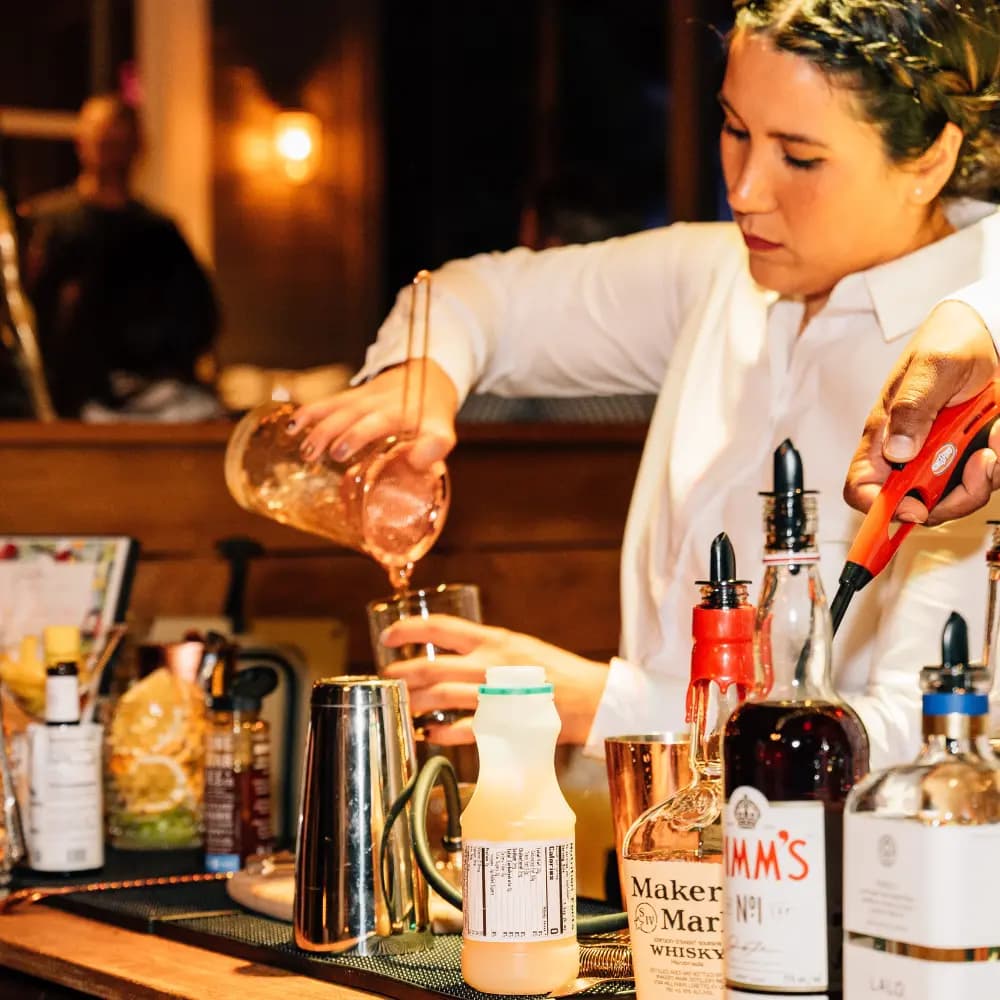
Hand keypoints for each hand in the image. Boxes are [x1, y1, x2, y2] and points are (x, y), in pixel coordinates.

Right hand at [288, 359, 458, 469]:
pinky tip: (292, 425)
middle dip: (328, 432)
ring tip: (300, 446)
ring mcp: (360, 398)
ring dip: (314, 425)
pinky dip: (309, 412)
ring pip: (334, 408)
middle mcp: (376, 403)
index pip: (373, 422)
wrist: (427, 376)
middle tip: (312, 454)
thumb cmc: (431, 411)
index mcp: (397, 413)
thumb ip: (434, 446)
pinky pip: (327, 403)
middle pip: (347, 415)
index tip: (339, 452)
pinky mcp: (350, 398)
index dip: (355, 435)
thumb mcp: (441, 428)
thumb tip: (416, 464)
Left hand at [380, 615, 608, 744]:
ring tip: (403, 704)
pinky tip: (430, 733)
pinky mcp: (502, 723)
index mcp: (494, 640)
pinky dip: (442, 732)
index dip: (408, 629)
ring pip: (440, 696)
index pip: (440, 627)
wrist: (591, 698)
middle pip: (431, 666)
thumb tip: (450, 650)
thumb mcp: (518, 646)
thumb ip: (487, 647)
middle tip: (387, 678)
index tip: (387, 636)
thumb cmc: (555, 671)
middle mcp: (490, 664)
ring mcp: (494, 695)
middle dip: (402, 673)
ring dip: (415, 701)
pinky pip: (462, 729)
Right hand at [844, 300, 999, 525]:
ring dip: (981, 479)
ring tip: (994, 443)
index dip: (879, 507)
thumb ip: (911, 408)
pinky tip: (999, 433)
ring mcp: (940, 457)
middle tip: (977, 464)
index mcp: (884, 436)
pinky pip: (984, 479)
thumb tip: (897, 451)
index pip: (862, 487)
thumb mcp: (930, 368)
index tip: (911, 507)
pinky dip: (998, 462)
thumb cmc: (948, 342)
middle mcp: (909, 454)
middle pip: (915, 505)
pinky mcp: (968, 455)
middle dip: (949, 498)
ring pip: (954, 498)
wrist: (989, 333)